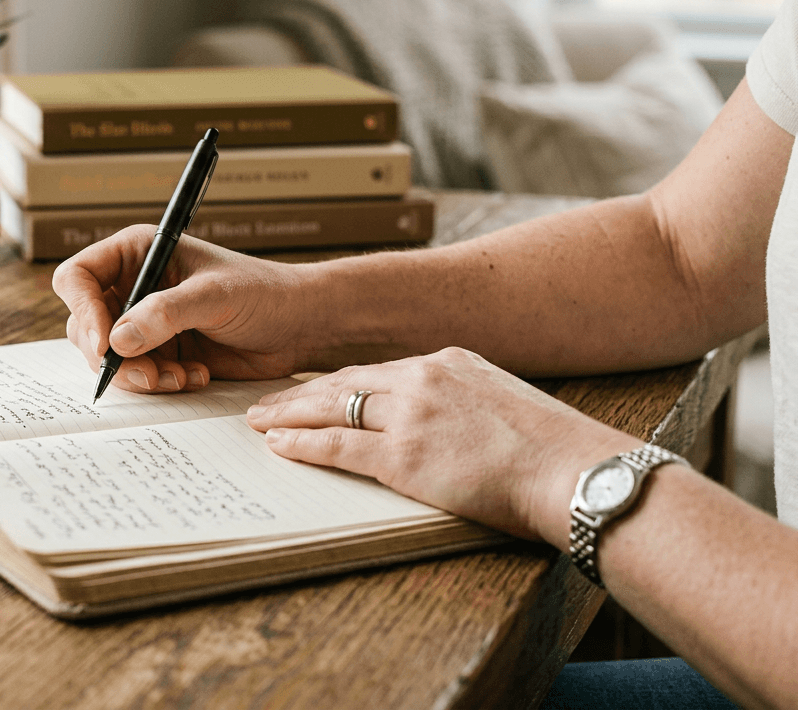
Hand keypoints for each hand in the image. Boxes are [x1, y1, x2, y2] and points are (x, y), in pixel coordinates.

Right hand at [52, 226, 318, 393]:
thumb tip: (117, 340)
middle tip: (149, 375)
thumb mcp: (214, 296)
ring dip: (140, 375)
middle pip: (85, 325)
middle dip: (113, 356)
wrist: (299, 325)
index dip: (83, 311)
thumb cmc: (264, 292)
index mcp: (138, 253)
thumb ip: (165, 314)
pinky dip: (160, 382)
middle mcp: (133, 286)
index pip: (78, 277)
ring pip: (109, 357)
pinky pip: (138, 375)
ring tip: (182, 377)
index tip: (105, 345)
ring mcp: (145, 322)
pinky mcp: (161, 352)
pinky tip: (195, 376)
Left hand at [245, 346, 640, 542]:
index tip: (313, 389)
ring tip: (259, 422)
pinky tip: (279, 445)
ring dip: (289, 416)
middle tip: (267, 403)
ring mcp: (411, 414)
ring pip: (332, 408)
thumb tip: (451, 429)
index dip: (339, 383)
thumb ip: (468, 406)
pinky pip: (338, 446)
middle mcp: (424, 377)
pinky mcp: (404, 454)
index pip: (378, 372)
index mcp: (450, 362)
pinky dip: (303, 445)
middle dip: (300, 394)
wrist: (574, 471)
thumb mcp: (506, 406)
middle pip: (345, 382)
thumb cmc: (555, 452)